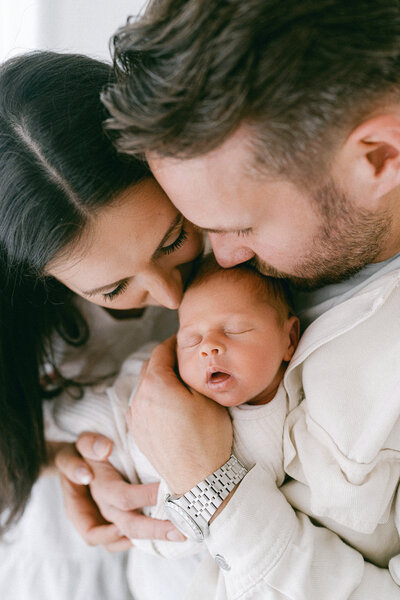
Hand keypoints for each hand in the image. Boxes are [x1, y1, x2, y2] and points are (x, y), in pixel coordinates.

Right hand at [55, 434, 184, 549]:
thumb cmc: (83, 451)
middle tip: (180, 530)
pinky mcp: (108, 524)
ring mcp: (103, 519)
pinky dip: (137, 542)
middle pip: (127, 525)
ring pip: (123, 538)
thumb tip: (106, 449)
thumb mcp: (83, 442)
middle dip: (154, 530)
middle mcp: (99, 508)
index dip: (145, 496)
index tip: (167, 491)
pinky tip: (159, 538)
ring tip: (174, 536)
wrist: (72, 463)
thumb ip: (91, 444)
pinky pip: (119, 542)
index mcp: (96, 488)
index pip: (122, 497)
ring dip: (148, 539)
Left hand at [127, 336, 232, 493]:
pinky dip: (152, 398)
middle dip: (165, 360)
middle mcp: (139, 398)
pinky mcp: (137, 433)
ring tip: (179, 382)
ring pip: (144, 387)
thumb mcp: (207, 396)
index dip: (173, 343)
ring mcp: (135, 417)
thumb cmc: (208, 437)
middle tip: (184, 359)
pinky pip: (141, 406)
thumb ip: (192, 372)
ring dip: (158, 380)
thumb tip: (186, 360)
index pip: (161, 351)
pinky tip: (168, 404)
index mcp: (155, 384)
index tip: (184, 341)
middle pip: (150, 367)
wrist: (199, 480)